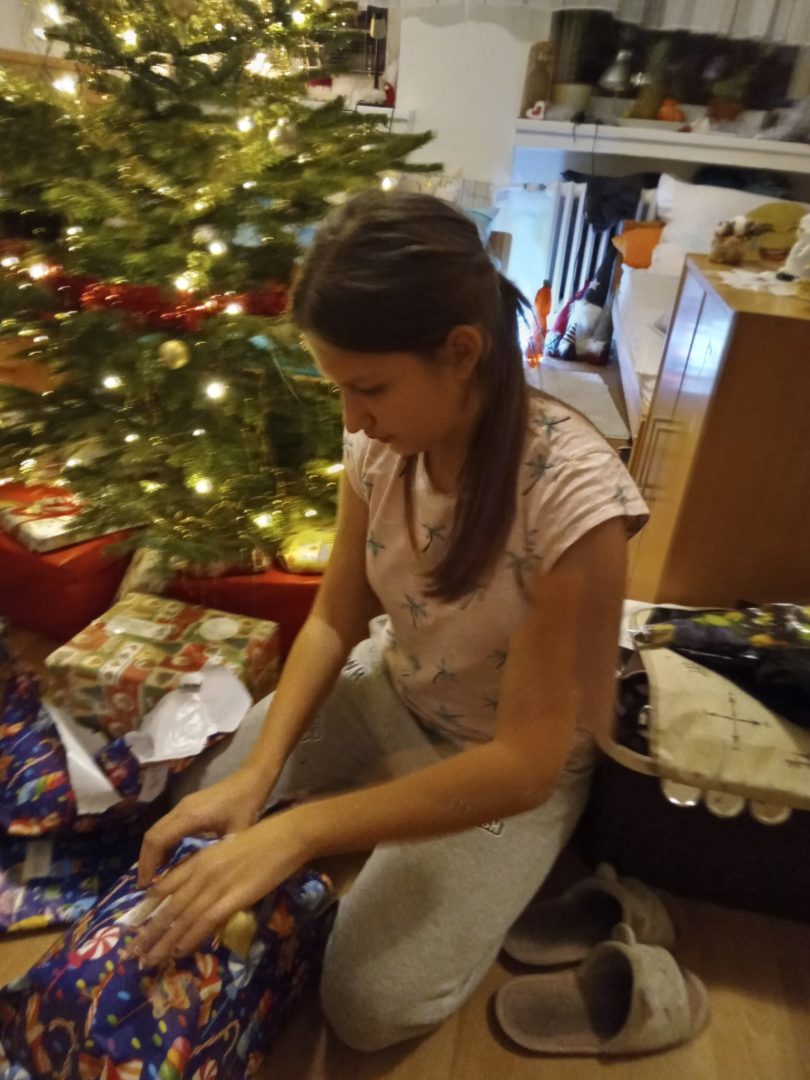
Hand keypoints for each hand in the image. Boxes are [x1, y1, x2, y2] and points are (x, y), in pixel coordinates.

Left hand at [130, 810, 309, 967]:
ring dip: (164, 942)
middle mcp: (201, 873)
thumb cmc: (261, 840)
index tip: (133, 924)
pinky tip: (179, 951)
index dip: (147, 907)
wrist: (285, 836)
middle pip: (168, 907)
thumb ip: (210, 869)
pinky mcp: (233, 898)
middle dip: (149, 932)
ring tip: (149, 960)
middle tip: (133, 953)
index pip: (164, 886)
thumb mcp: (226, 850)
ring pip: (182, 919)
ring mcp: (215, 886)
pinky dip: (190, 938)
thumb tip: (199, 891)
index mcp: (198, 859)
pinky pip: (205, 922)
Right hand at [137, 767, 269, 888]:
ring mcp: (183, 806)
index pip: (157, 840)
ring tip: (156, 878)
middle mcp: (180, 809)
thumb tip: (203, 881)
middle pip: (151, 835)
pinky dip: (163, 844)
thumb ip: (218, 856)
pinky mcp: (188, 806)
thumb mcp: (236, 834)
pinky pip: (167, 827)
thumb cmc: (247, 805)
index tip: (145, 886)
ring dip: (153, 853)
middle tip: (146, 886)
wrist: (252, 779)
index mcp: (189, 816)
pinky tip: (171, 862)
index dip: (148, 864)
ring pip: (158, 830)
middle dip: (146, 861)